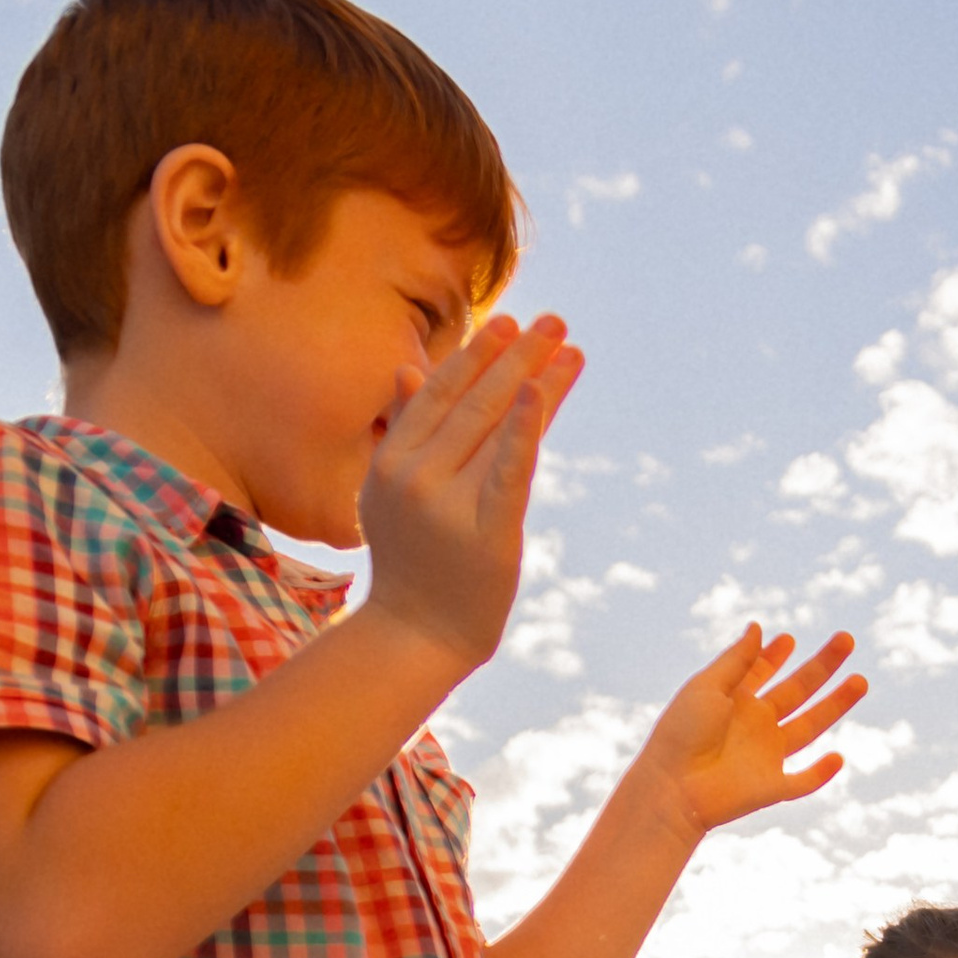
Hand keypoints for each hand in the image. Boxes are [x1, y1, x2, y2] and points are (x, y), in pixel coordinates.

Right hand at [360, 315, 583, 670]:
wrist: (415, 635)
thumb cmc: (412, 564)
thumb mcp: (390, 492)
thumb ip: (405, 429)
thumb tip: (409, 369)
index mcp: (392, 460)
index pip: (439, 393)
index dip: (475, 354)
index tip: (508, 323)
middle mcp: (415, 474)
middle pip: (473, 400)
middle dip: (516, 355)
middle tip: (553, 321)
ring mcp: (447, 502)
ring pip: (497, 426)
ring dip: (537, 379)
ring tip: (568, 345)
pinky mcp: (485, 531)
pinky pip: (508, 468)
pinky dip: (527, 427)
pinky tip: (543, 390)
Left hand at [642, 625, 865, 842]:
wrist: (672, 787)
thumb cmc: (681, 734)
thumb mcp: (707, 687)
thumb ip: (737, 660)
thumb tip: (759, 627)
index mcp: (735, 701)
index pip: (762, 672)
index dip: (775, 655)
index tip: (788, 639)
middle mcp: (755, 725)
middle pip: (798, 691)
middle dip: (823, 666)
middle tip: (846, 639)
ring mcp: (766, 756)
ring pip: (811, 727)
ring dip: (836, 705)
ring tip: (860, 681)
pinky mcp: (773, 787)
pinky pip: (804, 781)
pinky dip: (821, 773)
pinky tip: (837, 758)